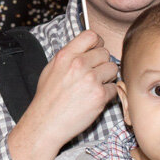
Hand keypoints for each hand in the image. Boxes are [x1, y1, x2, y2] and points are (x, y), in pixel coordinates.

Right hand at [8, 30, 117, 159]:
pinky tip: (94, 99)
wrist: (45, 124)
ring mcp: (90, 80)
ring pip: (113, 69)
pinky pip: (114, 88)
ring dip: (107, 78)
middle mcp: (78, 64)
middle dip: (102, 64)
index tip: (96, 51)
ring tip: (94, 87)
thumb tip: (87, 49)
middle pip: (105, 53)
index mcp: (66, 55)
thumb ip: (69, 56)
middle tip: (93, 76)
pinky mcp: (99, 96)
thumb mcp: (51, 69)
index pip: (91, 36)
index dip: (97, 43)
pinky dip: (107, 94)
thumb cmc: (47, 99)